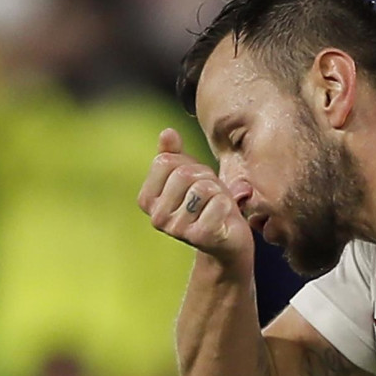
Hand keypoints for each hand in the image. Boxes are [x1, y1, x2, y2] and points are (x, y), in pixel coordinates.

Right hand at [138, 128, 253, 270]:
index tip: (195, 181)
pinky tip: (224, 218)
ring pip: (203, 188)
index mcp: (147, 200)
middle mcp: (157, 218)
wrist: (227, 242)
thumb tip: (167, 133)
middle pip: (184, 174)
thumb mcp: (189, 175)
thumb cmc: (207, 205)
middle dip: (205, 178)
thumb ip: (174, 154)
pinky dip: (228, 205)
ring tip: (218, 205)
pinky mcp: (201, 237)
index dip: (188, 165)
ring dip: (218, 192)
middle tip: (211, 195)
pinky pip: (219, 204)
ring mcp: (177, 230)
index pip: (165, 162)